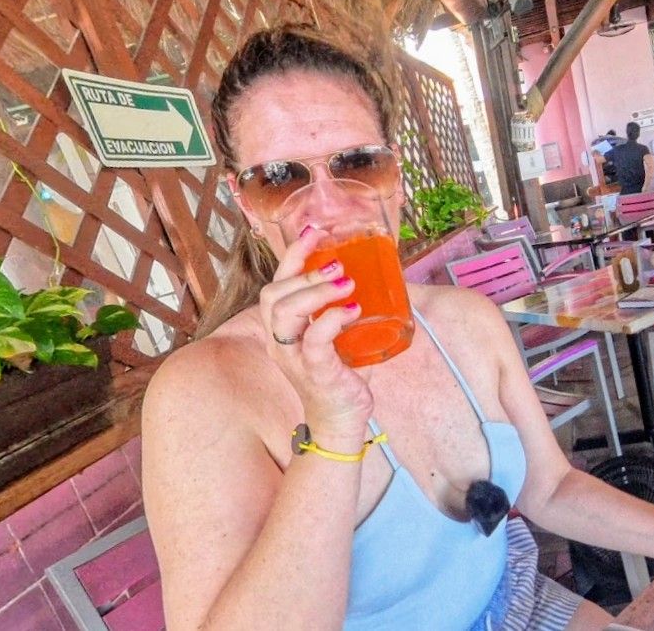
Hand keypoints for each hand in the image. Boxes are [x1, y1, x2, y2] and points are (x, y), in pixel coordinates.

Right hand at [257, 226, 372, 441]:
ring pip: (285, 313)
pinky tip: (354, 310)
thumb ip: (345, 309)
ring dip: (316, 291)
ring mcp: (295, 358)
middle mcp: (281, 342)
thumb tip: (379, 276)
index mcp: (283, 329)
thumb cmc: (339, 375)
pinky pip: (315, 341)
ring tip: (347, 282)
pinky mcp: (316, 372)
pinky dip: (333, 320)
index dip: (291, 255)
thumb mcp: (337, 337)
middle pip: (273, 295)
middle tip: (338, 263)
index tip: (313, 231)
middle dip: (303, 272)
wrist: (341, 421)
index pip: (276, 284)